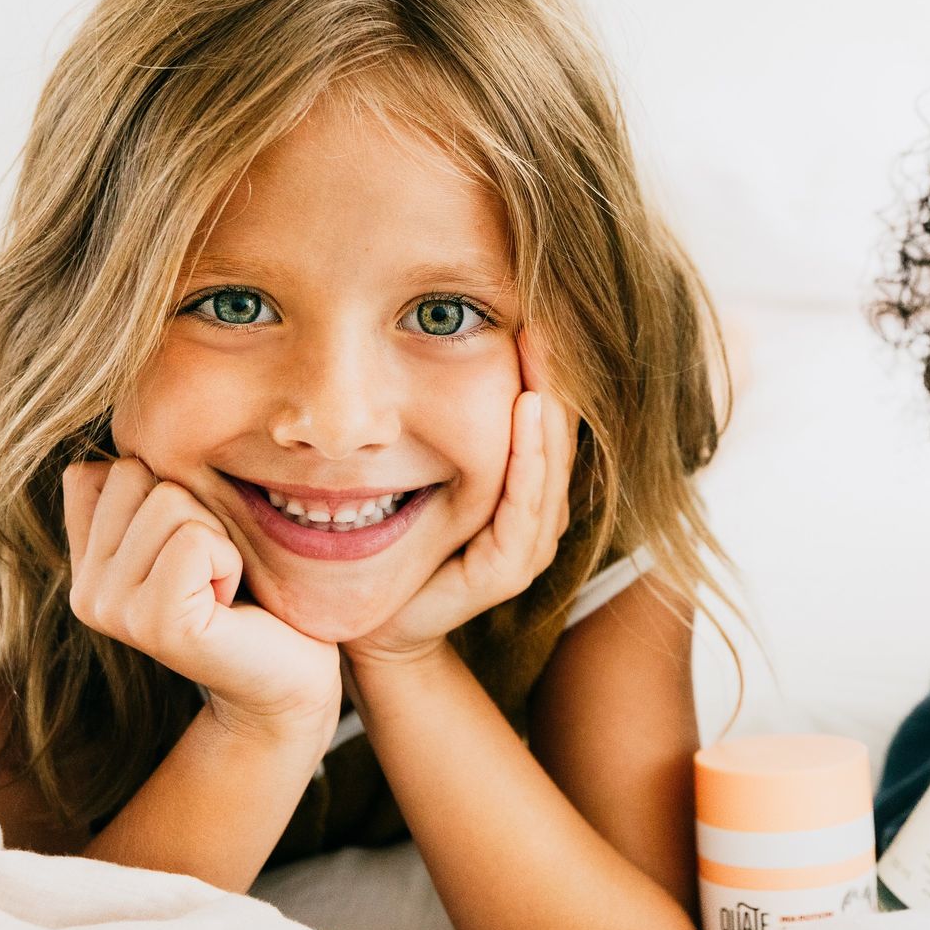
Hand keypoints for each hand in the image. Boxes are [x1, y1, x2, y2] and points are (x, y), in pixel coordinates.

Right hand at [63, 457, 341, 742]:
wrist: (287, 679)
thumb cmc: (250, 594)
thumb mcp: (190, 532)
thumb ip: (146, 493)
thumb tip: (135, 417)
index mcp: (86, 563)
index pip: (99, 470)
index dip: (165, 489)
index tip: (191, 547)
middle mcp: (85, 589)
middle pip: (136, 474)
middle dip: (196, 508)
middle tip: (212, 570)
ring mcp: (113, 610)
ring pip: (169, 500)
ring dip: (218, 535)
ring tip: (221, 585)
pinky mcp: (156, 623)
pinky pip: (195, 539)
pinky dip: (230, 559)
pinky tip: (230, 600)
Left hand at [343, 327, 577, 668]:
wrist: (372, 622)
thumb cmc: (394, 539)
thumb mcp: (421, 466)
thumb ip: (439, 421)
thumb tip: (431, 335)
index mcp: (526, 488)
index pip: (546, 414)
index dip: (546, 364)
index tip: (535, 307)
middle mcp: (538, 513)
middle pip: (557, 429)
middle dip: (555, 371)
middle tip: (547, 314)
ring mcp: (528, 543)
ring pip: (550, 459)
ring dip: (549, 403)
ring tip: (544, 349)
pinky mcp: (507, 570)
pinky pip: (524, 503)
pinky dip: (529, 455)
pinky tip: (526, 410)